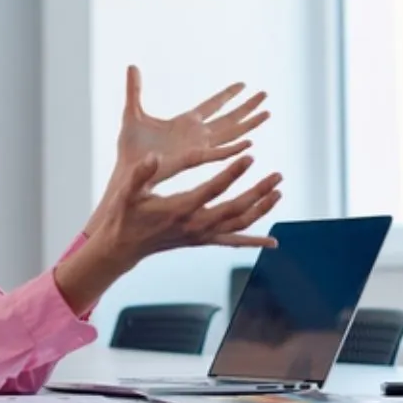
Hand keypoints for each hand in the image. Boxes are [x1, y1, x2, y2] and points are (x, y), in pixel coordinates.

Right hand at [99, 154, 282, 263]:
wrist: (123, 246)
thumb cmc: (125, 215)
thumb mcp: (126, 192)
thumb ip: (140, 173)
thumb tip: (152, 155)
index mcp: (179, 210)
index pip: (213, 190)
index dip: (233, 173)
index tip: (250, 157)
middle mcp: (195, 226)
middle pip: (235, 210)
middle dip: (259, 193)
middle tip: (277, 176)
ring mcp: (201, 236)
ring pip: (239, 225)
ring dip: (261, 209)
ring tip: (279, 192)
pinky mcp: (203, 241)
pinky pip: (233, 241)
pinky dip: (254, 241)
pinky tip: (273, 242)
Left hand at [117, 66, 268, 185]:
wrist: (126, 172)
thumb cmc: (130, 150)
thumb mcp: (132, 113)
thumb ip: (134, 90)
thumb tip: (132, 66)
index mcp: (185, 123)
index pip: (212, 105)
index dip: (227, 95)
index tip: (243, 84)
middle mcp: (196, 134)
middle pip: (228, 118)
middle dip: (247, 107)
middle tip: (265, 94)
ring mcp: (197, 147)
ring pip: (229, 134)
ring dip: (248, 125)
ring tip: (267, 113)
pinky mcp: (192, 160)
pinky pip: (216, 155)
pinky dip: (232, 150)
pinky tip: (248, 144)